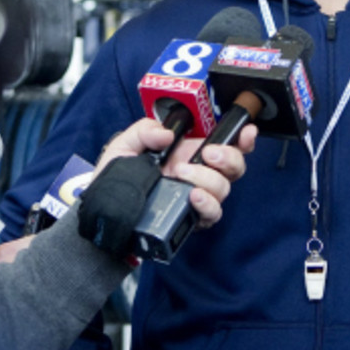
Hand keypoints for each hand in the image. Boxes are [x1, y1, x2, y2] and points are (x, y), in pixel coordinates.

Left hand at [95, 117, 254, 228]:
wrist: (104, 212)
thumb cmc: (116, 178)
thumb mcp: (125, 144)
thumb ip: (145, 131)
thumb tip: (166, 135)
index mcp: (189, 152)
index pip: (225, 144)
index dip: (242, 138)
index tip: (246, 131)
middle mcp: (199, 174)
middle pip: (234, 166)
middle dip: (228, 156)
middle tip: (207, 153)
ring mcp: (198, 197)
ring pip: (224, 188)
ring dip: (209, 178)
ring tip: (183, 175)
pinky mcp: (192, 218)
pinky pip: (213, 214)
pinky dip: (207, 204)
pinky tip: (193, 197)